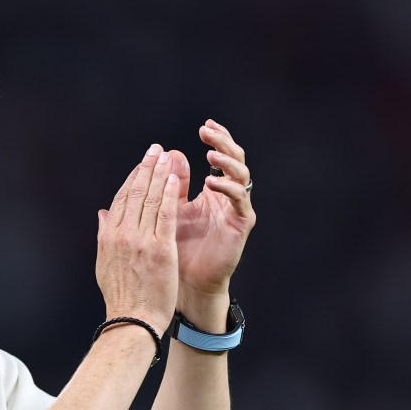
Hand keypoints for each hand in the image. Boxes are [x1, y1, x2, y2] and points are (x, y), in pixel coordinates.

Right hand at [95, 144, 179, 332]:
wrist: (133, 320)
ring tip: (167, 156)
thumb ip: (104, 235)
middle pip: (134, 193)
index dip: (132, 178)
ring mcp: (140, 241)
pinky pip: (165, 215)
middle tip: (156, 149)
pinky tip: (175, 179)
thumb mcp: (105, 263)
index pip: (120, 199)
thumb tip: (102, 214)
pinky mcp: (159, 249)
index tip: (142, 163)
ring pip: (149, 199)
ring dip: (159, 174)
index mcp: (108, 237)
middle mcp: (121, 235)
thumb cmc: (122, 296)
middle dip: (146, 168)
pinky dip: (169, 194)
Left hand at [170, 119, 255, 313]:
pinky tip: (212, 183)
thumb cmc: (175, 249)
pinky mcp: (241, 224)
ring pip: (242, 175)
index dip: (215, 139)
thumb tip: (169, 153)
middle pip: (234, 159)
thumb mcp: (169, 211)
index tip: (205, 125)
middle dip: (222, 142)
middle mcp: (228, 197)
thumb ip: (170, 185)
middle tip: (207, 131)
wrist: (184, 284)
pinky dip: (227, 189)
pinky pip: (240, 200)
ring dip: (227, 161)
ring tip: (210, 153)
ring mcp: (236, 209)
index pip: (219, 156)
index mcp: (213, 191)